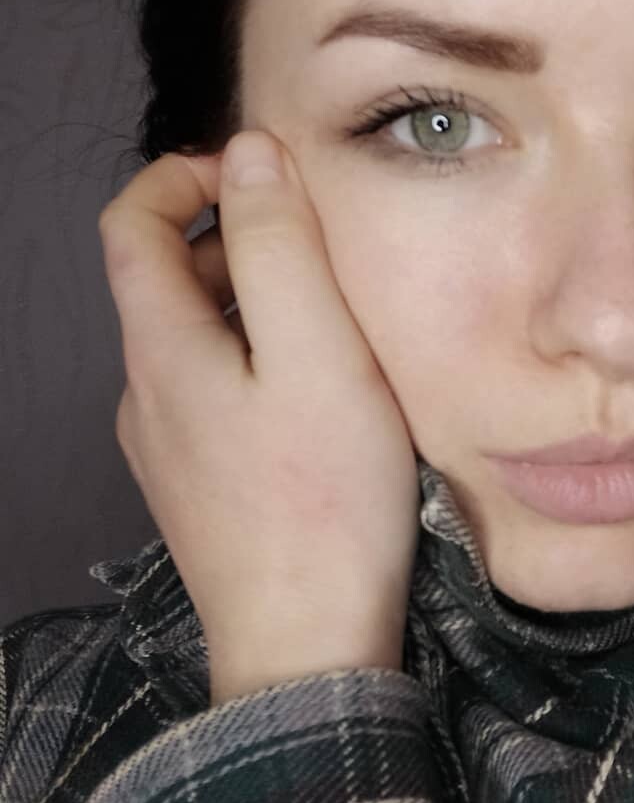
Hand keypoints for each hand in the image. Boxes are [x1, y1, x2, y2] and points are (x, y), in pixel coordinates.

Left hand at [98, 130, 420, 703]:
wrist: (306, 651)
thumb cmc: (324, 496)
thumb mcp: (319, 352)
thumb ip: (281, 246)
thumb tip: (250, 152)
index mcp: (160, 347)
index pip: (130, 223)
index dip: (183, 175)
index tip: (260, 176)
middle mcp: (142, 392)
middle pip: (163, 279)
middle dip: (233, 239)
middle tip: (324, 250)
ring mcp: (162, 448)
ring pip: (192, 339)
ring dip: (250, 304)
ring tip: (334, 324)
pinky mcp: (193, 488)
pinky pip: (209, 393)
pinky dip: (252, 361)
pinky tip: (315, 398)